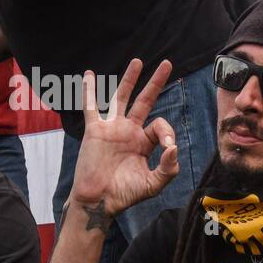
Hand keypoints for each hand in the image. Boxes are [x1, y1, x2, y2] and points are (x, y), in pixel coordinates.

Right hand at [68, 59, 177, 218]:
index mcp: (144, 142)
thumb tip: (173, 147)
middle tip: (167, 64)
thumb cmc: (125, 195)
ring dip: (129, 79)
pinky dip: (89, 91)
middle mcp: (129, 131)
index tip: (167, 146)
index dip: (167, 132)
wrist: (99, 201)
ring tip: (137, 62)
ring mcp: (112, 128)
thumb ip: (168, 168)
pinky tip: (89, 75)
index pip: (159, 125)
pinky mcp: (95, 130)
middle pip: (145, 100)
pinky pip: (91, 107)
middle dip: (156, 83)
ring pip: (121, 98)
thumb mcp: (153, 185)